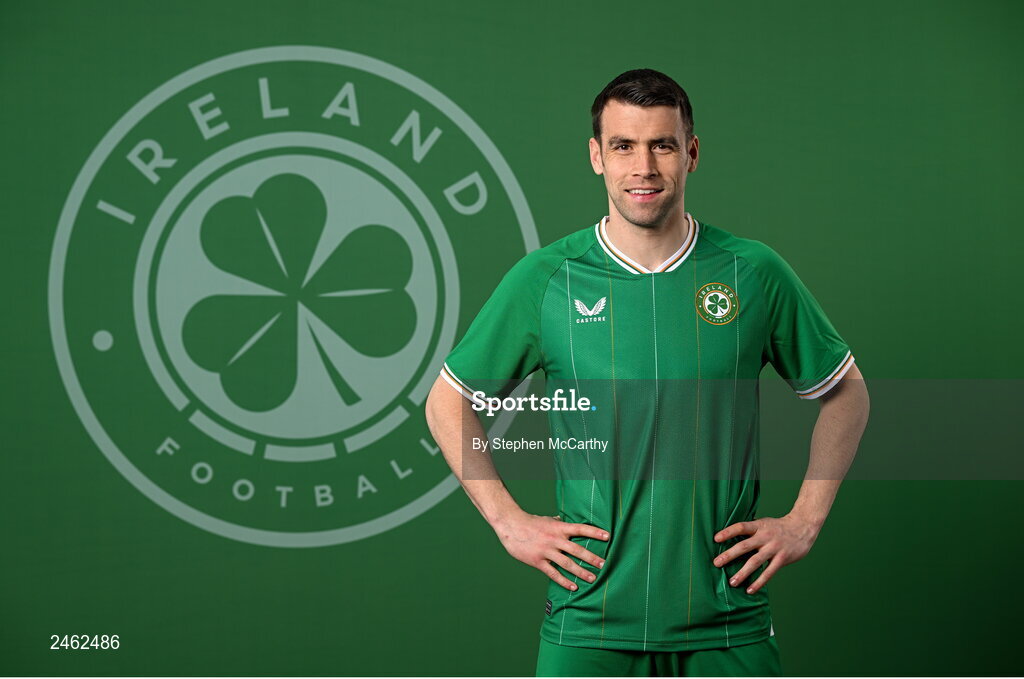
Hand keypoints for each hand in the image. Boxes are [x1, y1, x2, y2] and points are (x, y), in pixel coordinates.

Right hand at [494, 511, 608, 590]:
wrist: (511, 526)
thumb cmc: (530, 522)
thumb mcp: (547, 520)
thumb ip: (559, 523)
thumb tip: (567, 521)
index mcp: (559, 528)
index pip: (581, 528)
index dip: (594, 532)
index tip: (608, 536)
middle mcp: (555, 539)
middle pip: (577, 549)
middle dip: (591, 558)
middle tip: (604, 565)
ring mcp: (546, 551)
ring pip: (567, 563)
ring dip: (581, 572)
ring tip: (592, 578)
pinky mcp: (538, 561)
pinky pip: (553, 573)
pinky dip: (564, 581)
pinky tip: (573, 587)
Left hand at [712, 514, 820, 593]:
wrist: (803, 527)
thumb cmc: (779, 527)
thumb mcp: (764, 524)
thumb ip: (751, 531)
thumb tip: (731, 539)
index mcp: (759, 526)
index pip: (741, 527)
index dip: (728, 532)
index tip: (716, 539)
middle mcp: (765, 536)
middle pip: (744, 546)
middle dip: (729, 555)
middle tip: (716, 563)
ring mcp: (774, 547)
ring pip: (755, 561)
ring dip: (742, 572)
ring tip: (732, 582)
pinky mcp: (782, 558)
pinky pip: (769, 572)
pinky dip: (759, 582)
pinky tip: (750, 590)